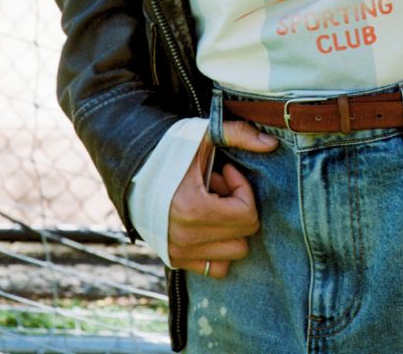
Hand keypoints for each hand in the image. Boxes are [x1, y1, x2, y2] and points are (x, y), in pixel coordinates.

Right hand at [167, 121, 277, 277]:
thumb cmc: (169, 149)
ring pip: (233, 255)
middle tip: (218, 187)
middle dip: (238, 208)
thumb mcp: (204, 135)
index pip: (247, 215)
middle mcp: (185, 237)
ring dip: (229, 228)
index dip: (243, 189)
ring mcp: (179, 251)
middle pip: (244, 235)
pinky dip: (219, 248)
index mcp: (193, 209)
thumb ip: (239, 134)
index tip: (227, 171)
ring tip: (212, 203)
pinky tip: (207, 221)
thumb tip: (272, 144)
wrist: (130, 167)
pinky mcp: (175, 259)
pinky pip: (215, 268)